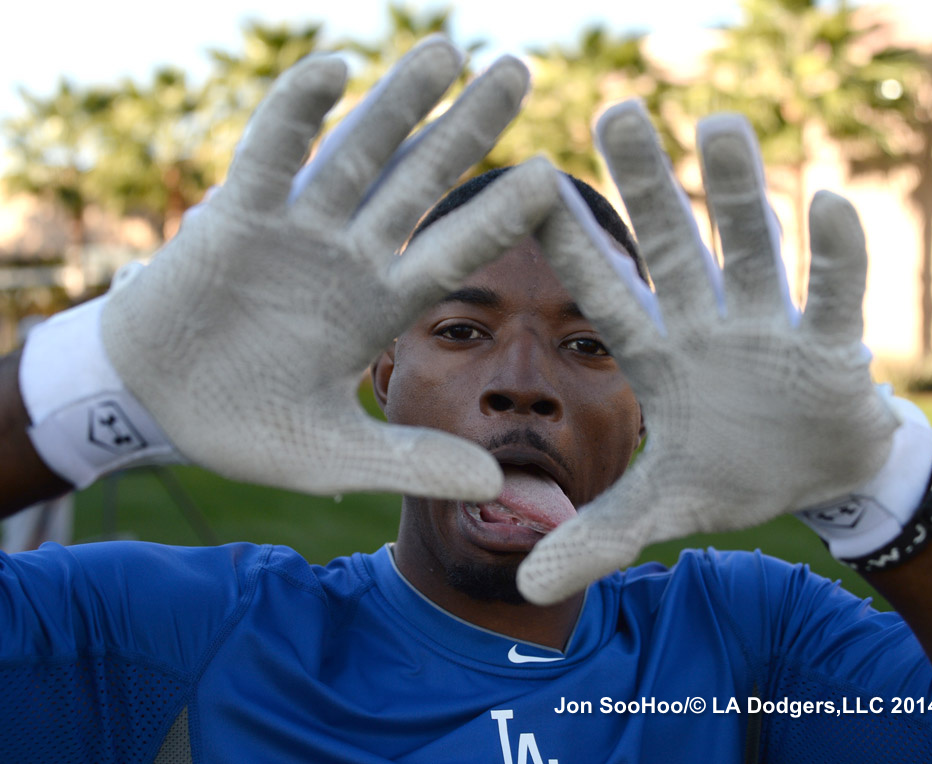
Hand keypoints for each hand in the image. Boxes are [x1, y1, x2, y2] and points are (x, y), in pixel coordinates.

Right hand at [98, 39, 557, 498]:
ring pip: (355, 154)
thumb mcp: (333, 456)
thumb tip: (494, 487)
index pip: (453, 254)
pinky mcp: (236, 218)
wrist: (156, 404)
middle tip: (519, 70)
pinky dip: (294, 115)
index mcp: (379, 308)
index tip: (551, 180)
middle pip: (417, 183)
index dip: (498, 217)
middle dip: (464, 128)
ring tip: (445, 51)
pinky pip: (268, 156)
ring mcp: (296, 232)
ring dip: (396, 103)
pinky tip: (332, 69)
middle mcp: (349, 258)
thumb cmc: (246, 426)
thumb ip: (410, 463)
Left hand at [517, 103, 898, 603]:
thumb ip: (597, 536)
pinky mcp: (834, 348)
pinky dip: (834, 257)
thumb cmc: (734, 472)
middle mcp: (708, 327)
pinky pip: (834, 295)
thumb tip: (524, 591)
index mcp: (658, 358)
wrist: (818, 477)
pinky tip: (825, 205)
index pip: (605, 295)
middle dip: (648, 186)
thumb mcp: (661, 507)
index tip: (530, 187)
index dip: (571, 248)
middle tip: (616, 113)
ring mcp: (772, 330)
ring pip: (751, 250)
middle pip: (673, 248)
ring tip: (721, 126)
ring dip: (739, 195)